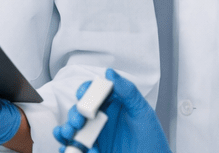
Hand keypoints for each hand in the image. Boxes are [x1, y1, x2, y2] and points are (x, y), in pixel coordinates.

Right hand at [53, 69, 170, 152]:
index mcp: (114, 104)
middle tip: (78, 121)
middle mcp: (103, 117)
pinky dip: (70, 146)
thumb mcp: (142, 112)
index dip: (86, 90)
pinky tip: (76, 148)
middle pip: (81, 110)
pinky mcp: (93, 149)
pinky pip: (76, 145)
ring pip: (73, 127)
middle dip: (75, 113)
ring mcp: (97, 134)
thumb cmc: (152, 140)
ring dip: (67, 129)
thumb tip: (111, 73)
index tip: (83, 94)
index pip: (95, 92)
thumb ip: (127, 91)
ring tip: (71, 135)